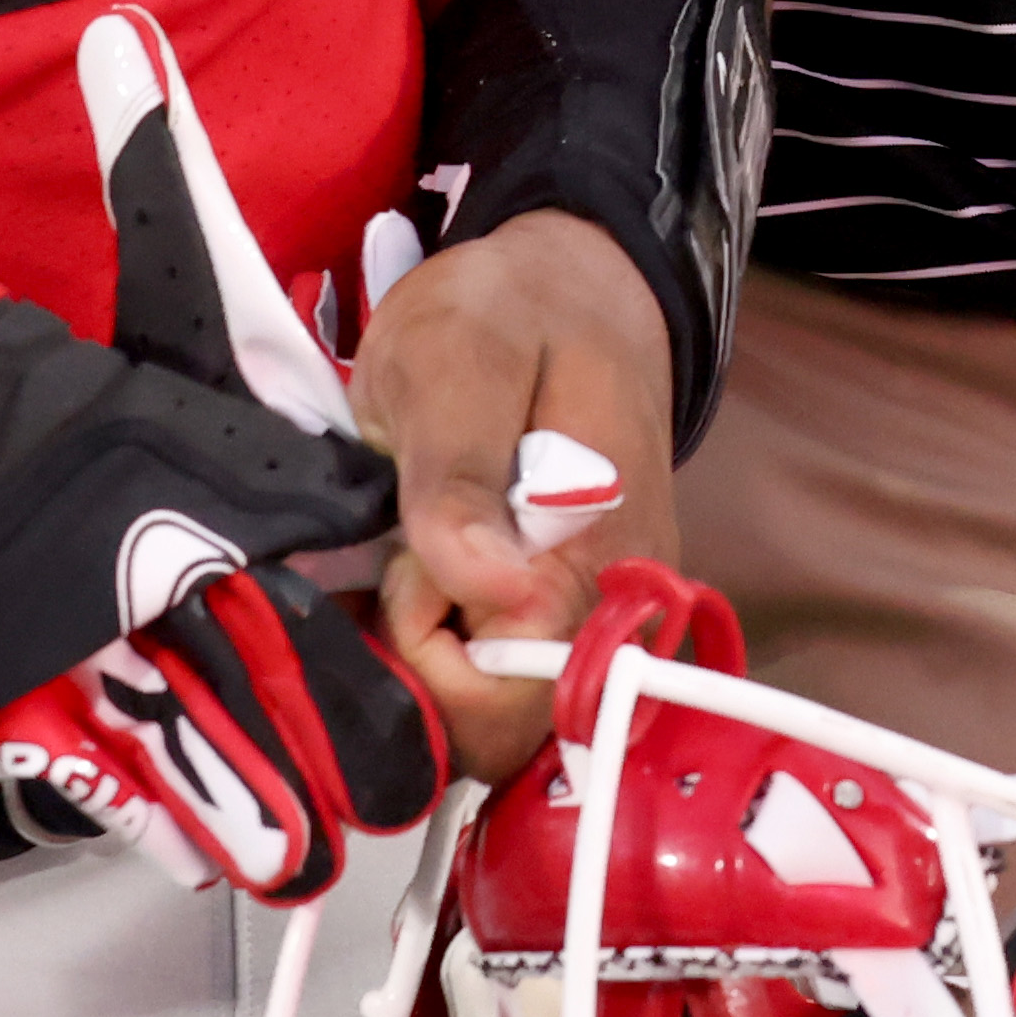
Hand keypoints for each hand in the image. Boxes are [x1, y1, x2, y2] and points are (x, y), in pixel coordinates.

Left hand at [351, 211, 681, 784]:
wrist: (582, 284)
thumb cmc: (513, 311)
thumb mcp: (456, 358)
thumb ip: (458, 475)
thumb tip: (481, 590)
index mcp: (591, 572)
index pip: (492, 713)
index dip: (419, 650)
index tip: (405, 559)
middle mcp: (611, 621)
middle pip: (491, 731)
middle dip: (416, 656)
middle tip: (404, 546)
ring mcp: (597, 624)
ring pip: (488, 714)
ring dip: (423, 647)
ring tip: (414, 544)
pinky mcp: (574, 617)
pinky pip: (498, 678)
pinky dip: (441, 636)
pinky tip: (427, 559)